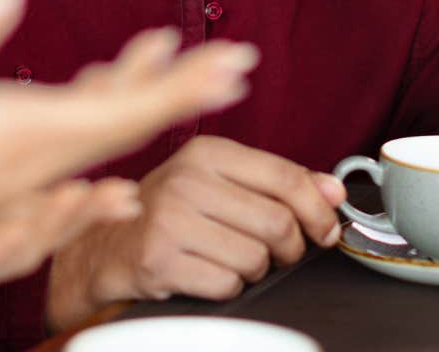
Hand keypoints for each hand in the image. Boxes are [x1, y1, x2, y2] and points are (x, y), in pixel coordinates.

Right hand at [0, 0, 258, 347]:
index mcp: (14, 136)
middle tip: (233, 66)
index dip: (179, 86)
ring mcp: (11, 196)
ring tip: (180, 85)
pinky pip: (63, 189)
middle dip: (180, 92)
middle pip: (122, 127)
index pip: (121, 108)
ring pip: (94, 152)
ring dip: (142, 114)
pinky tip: (114, 178)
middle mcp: (26, 170)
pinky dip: (96, 170)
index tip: (231, 66)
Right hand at [45, 135, 346, 330]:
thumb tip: (334, 190)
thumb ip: (279, 182)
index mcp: (207, 152)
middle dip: (287, 249)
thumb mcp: (220, 183)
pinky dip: (228, 287)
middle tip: (276, 253)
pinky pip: (227, 284)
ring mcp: (169, 219)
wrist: (104, 246)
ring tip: (229, 259)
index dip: (318, 211)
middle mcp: (186, 179)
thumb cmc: (171, 213)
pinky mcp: (159, 259)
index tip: (326, 231)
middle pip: (278, 224)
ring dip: (255, 270)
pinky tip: (206, 273)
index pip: (286, 179)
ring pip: (256, 258)